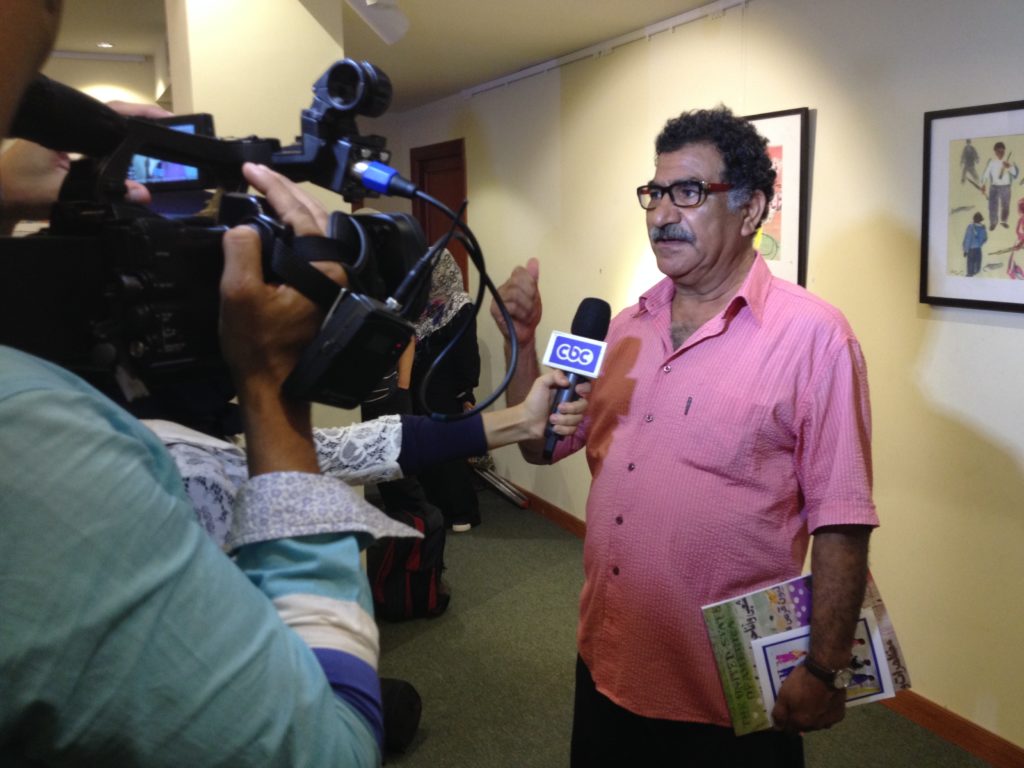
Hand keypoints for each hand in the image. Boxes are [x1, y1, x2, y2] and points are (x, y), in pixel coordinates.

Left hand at [0, 101, 171, 228]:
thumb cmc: (18, 193)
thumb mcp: (60, 195)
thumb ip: (100, 195)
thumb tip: (142, 193)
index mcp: (62, 128)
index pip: (107, 113)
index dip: (137, 114)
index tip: (163, 118)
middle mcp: (65, 127)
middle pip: (110, 115)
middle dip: (141, 118)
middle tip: (171, 125)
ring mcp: (65, 136)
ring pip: (105, 126)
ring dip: (131, 129)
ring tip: (160, 134)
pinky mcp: (66, 150)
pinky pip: (98, 140)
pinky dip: (118, 142)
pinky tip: (134, 150)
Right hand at [219, 163, 342, 391]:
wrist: (275, 387)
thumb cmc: (258, 346)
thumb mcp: (239, 295)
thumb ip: (242, 251)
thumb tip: (245, 226)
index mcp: (324, 268)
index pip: (299, 212)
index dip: (272, 186)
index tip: (249, 170)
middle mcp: (335, 271)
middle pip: (313, 216)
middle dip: (284, 190)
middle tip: (256, 174)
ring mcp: (329, 281)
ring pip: (314, 231)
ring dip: (290, 207)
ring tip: (264, 191)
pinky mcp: (320, 291)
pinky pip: (310, 248)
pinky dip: (292, 229)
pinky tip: (274, 226)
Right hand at [489, 257, 541, 346]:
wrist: (524, 335)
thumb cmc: (528, 316)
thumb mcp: (534, 295)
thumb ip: (533, 279)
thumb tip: (533, 260)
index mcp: (513, 282)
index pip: (520, 272)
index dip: (530, 284)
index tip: (533, 296)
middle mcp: (504, 287)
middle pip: (518, 282)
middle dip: (530, 298)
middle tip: (530, 308)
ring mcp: (498, 298)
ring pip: (515, 294)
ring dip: (526, 308)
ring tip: (526, 315)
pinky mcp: (494, 309)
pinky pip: (510, 305)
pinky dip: (519, 314)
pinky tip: (519, 319)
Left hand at [521, 371, 589, 439]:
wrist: (527, 420)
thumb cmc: (534, 400)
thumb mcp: (541, 383)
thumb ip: (554, 376)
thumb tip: (567, 382)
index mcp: (568, 390)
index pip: (585, 387)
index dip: (584, 388)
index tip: (577, 390)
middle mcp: (572, 403)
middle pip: (584, 405)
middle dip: (572, 408)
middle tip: (559, 408)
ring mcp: (571, 416)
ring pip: (578, 419)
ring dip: (564, 420)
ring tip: (551, 419)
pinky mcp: (568, 428)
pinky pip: (573, 429)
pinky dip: (563, 429)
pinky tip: (554, 428)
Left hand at [771, 664, 846, 733]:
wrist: (825, 673)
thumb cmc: (801, 682)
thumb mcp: (783, 695)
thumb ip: (780, 713)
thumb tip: (778, 727)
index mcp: (800, 722)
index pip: (790, 731)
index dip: (786, 723)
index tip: (785, 715)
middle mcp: (814, 727)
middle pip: (804, 728)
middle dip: (799, 720)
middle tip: (798, 706)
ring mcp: (828, 722)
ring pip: (817, 724)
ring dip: (813, 718)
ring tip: (811, 704)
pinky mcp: (839, 715)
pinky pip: (829, 718)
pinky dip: (825, 713)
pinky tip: (823, 703)